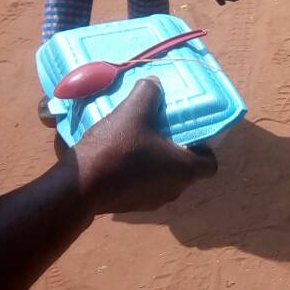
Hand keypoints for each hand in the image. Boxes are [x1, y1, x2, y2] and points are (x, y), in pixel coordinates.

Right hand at [72, 78, 215, 214]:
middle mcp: (174, 190)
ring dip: (156, 161)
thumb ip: (149, 93)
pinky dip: (138, 173)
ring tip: (140, 140)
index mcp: (184, 170)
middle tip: (163, 129)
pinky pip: (143, 186)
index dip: (204, 148)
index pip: (210, 164)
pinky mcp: (132, 206)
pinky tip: (121, 156)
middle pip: (185, 169)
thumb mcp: (133, 111)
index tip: (190, 133)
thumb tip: (155, 82)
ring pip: (163, 178)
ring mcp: (153, 201)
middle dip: (177, 150)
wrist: (79, 185)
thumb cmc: (116, 148)